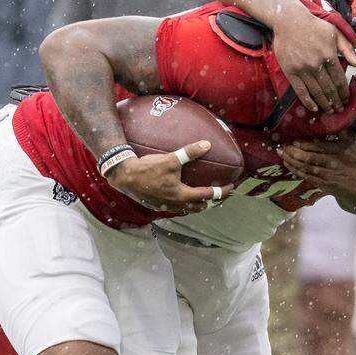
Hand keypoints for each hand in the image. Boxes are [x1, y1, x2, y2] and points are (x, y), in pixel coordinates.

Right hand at [108, 140, 233, 213]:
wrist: (125, 176)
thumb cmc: (148, 168)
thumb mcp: (171, 159)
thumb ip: (189, 152)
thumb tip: (207, 145)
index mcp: (182, 195)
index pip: (207, 195)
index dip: (221, 191)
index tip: (230, 187)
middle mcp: (175, 204)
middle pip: (199, 207)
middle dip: (211, 202)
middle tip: (220, 196)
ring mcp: (165, 206)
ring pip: (186, 209)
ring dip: (197, 205)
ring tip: (203, 198)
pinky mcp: (156, 205)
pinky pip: (175, 207)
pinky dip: (184, 204)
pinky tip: (182, 196)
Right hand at [272, 6, 355, 114]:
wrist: (289, 21)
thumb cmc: (313, 25)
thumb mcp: (335, 32)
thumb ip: (347, 48)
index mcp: (329, 55)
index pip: (339, 79)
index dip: (344, 91)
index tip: (346, 98)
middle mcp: (317, 64)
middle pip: (329, 88)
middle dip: (336, 100)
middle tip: (339, 108)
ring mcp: (303, 69)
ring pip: (317, 92)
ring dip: (325, 104)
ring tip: (330, 110)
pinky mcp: (291, 72)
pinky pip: (300, 91)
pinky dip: (308, 101)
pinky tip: (314, 108)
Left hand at [279, 137, 355, 211]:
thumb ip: (343, 133)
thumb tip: (332, 118)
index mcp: (341, 150)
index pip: (318, 146)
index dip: (303, 144)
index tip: (293, 141)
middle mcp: (334, 162)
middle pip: (309, 157)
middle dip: (293, 153)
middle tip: (282, 148)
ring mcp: (330, 175)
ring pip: (307, 168)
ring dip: (293, 162)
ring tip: (283, 156)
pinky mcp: (328, 186)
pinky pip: (310, 179)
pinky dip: (299, 173)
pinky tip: (291, 168)